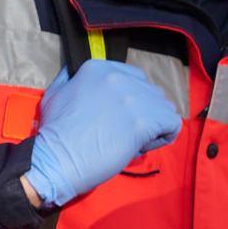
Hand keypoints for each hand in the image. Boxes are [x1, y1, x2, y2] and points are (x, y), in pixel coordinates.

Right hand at [25, 60, 180, 209]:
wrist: (55, 160)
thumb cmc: (55, 133)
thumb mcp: (56, 93)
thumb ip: (72, 78)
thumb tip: (75, 72)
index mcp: (98, 68)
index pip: (135, 78)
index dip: (131, 101)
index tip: (116, 118)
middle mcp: (118, 77)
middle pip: (152, 93)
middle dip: (144, 113)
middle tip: (122, 132)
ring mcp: (132, 98)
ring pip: (164, 108)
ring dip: (153, 126)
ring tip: (130, 141)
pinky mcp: (143, 120)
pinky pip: (172, 125)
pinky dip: (163, 138)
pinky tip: (141, 146)